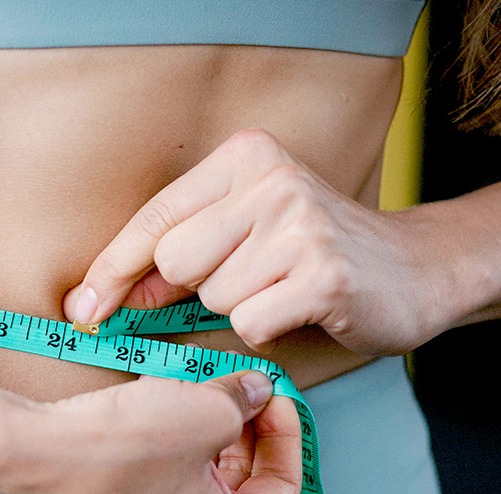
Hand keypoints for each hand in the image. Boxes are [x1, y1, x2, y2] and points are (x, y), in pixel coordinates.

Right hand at [0, 370, 300, 493]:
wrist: (29, 455)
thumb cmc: (117, 448)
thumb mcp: (205, 409)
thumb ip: (245, 401)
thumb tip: (257, 391)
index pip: (282, 490)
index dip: (285, 433)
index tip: (275, 395)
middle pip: (239, 492)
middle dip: (245, 435)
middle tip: (242, 390)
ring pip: (197, 491)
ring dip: (206, 441)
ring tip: (198, 393)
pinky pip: (158, 493)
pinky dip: (170, 455)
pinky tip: (160, 414)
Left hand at [62, 128, 454, 355]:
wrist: (417, 268)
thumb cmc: (315, 253)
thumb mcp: (247, 231)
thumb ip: (180, 255)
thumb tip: (106, 295)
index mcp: (245, 157)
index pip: (156, 217)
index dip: (112, 267)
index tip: (83, 306)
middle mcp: (272, 180)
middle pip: (177, 262)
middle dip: (198, 287)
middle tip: (251, 278)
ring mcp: (301, 225)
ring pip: (214, 297)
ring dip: (241, 307)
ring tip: (284, 287)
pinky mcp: (323, 275)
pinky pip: (250, 322)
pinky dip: (268, 328)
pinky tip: (303, 307)